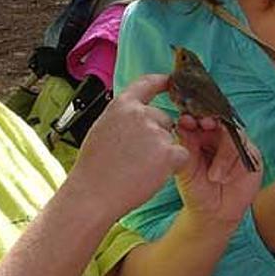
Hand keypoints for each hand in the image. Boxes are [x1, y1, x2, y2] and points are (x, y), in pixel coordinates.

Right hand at [69, 74, 188, 219]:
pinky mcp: (168, 152)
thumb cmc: (93, 169)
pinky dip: (172, 167)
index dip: (162, 81)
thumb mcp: (101, 129)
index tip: (171, 80)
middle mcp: (140, 114)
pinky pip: (181, 155)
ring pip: (171, 139)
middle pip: (164, 119)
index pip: (146, 83)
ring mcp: (155, 132)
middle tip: (136, 158)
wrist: (92, 195)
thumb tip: (136, 116)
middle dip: (157, 136)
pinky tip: (151, 174)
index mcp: (121, 105)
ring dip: (163, 154)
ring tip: (138, 169)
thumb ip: (122, 118)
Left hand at [175, 114, 262, 225]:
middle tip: (204, 126)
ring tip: (214, 177)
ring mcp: (234, 142)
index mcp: (198, 134)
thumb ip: (185, 146)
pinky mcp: (250, 154)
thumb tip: (181, 123)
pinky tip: (223, 179)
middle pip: (216, 118)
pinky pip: (244, 148)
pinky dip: (232, 163)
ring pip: (231, 133)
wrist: (214, 212)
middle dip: (210, 121)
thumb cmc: (196, 189)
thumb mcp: (186, 168)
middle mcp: (217, 134)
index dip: (192, 113)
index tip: (186, 119)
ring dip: (222, 155)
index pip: (196, 116)